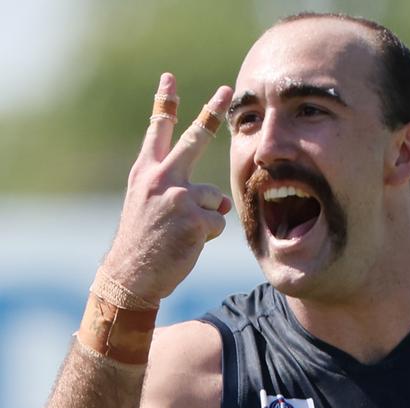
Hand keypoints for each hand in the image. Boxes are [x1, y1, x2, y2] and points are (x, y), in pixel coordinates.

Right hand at [102, 73, 233, 302]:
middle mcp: (161, 178)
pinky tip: (186, 243)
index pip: (158, 132)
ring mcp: (178, 196)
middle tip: (225, 91)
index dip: (165, 103)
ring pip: (214, 198)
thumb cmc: (142, 242)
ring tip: (180, 233)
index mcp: (146, 173)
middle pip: (194, 140)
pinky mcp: (194, 218)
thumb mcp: (147, 206)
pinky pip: (218, 222)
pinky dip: (208, 235)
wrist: (130, 275)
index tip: (170, 78)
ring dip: (205, 218)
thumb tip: (219, 199)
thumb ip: (176, 191)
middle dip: (211, 113)